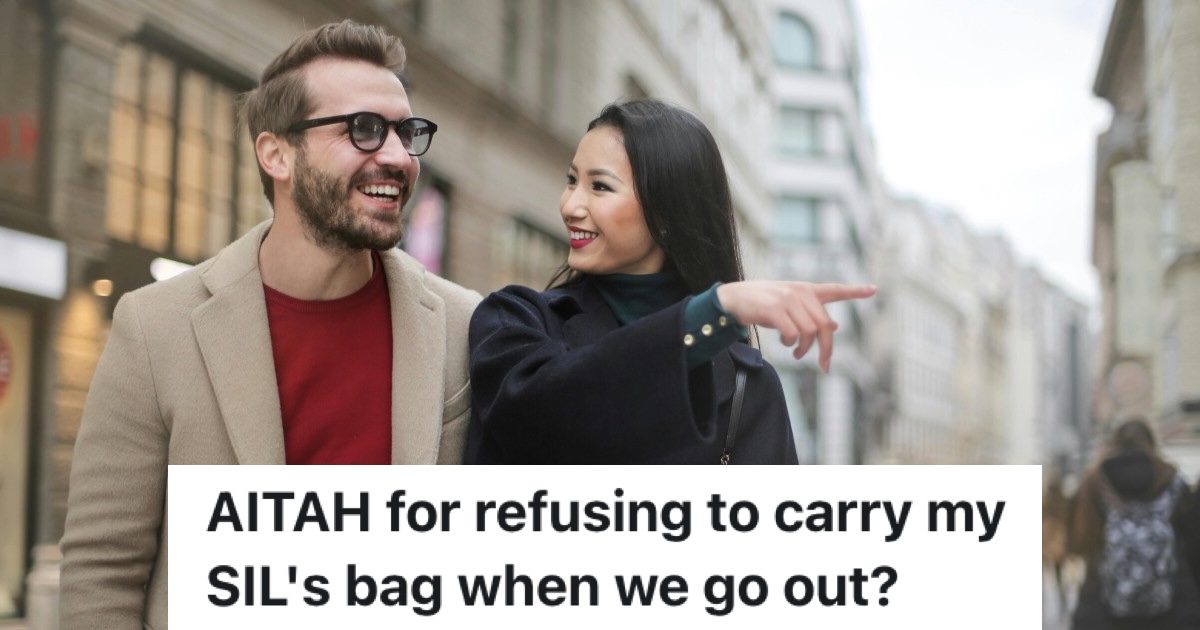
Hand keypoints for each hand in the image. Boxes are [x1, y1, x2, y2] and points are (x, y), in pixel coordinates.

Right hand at [716, 281, 876, 371]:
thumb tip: (834, 324)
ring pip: (809, 332)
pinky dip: (790, 344)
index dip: (855, 291)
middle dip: (826, 349)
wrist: (732, 299)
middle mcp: (800, 292)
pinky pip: (792, 334)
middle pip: (824, 324)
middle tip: (824, 365)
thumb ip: (810, 314)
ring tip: (795, 352)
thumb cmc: (760, 305)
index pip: (834, 290)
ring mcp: (788, 299)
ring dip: (803, 348)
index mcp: (805, 289)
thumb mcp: (788, 308)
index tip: (874, 290)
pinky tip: (784, 343)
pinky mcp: (775, 308)